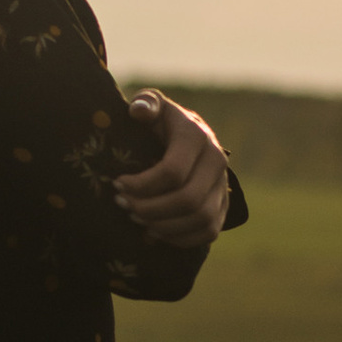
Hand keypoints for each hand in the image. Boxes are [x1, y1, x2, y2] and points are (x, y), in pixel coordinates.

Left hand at [113, 91, 230, 248]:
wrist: (189, 139)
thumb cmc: (161, 122)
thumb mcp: (152, 105)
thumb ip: (145, 103)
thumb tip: (139, 112)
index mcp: (197, 136)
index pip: (172, 172)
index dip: (141, 185)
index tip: (118, 185)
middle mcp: (217, 161)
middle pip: (188, 200)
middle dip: (150, 209)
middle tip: (123, 206)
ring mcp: (223, 185)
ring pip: (200, 219)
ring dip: (164, 226)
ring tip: (136, 219)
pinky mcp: (223, 206)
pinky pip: (208, 232)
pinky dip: (180, 238)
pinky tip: (155, 231)